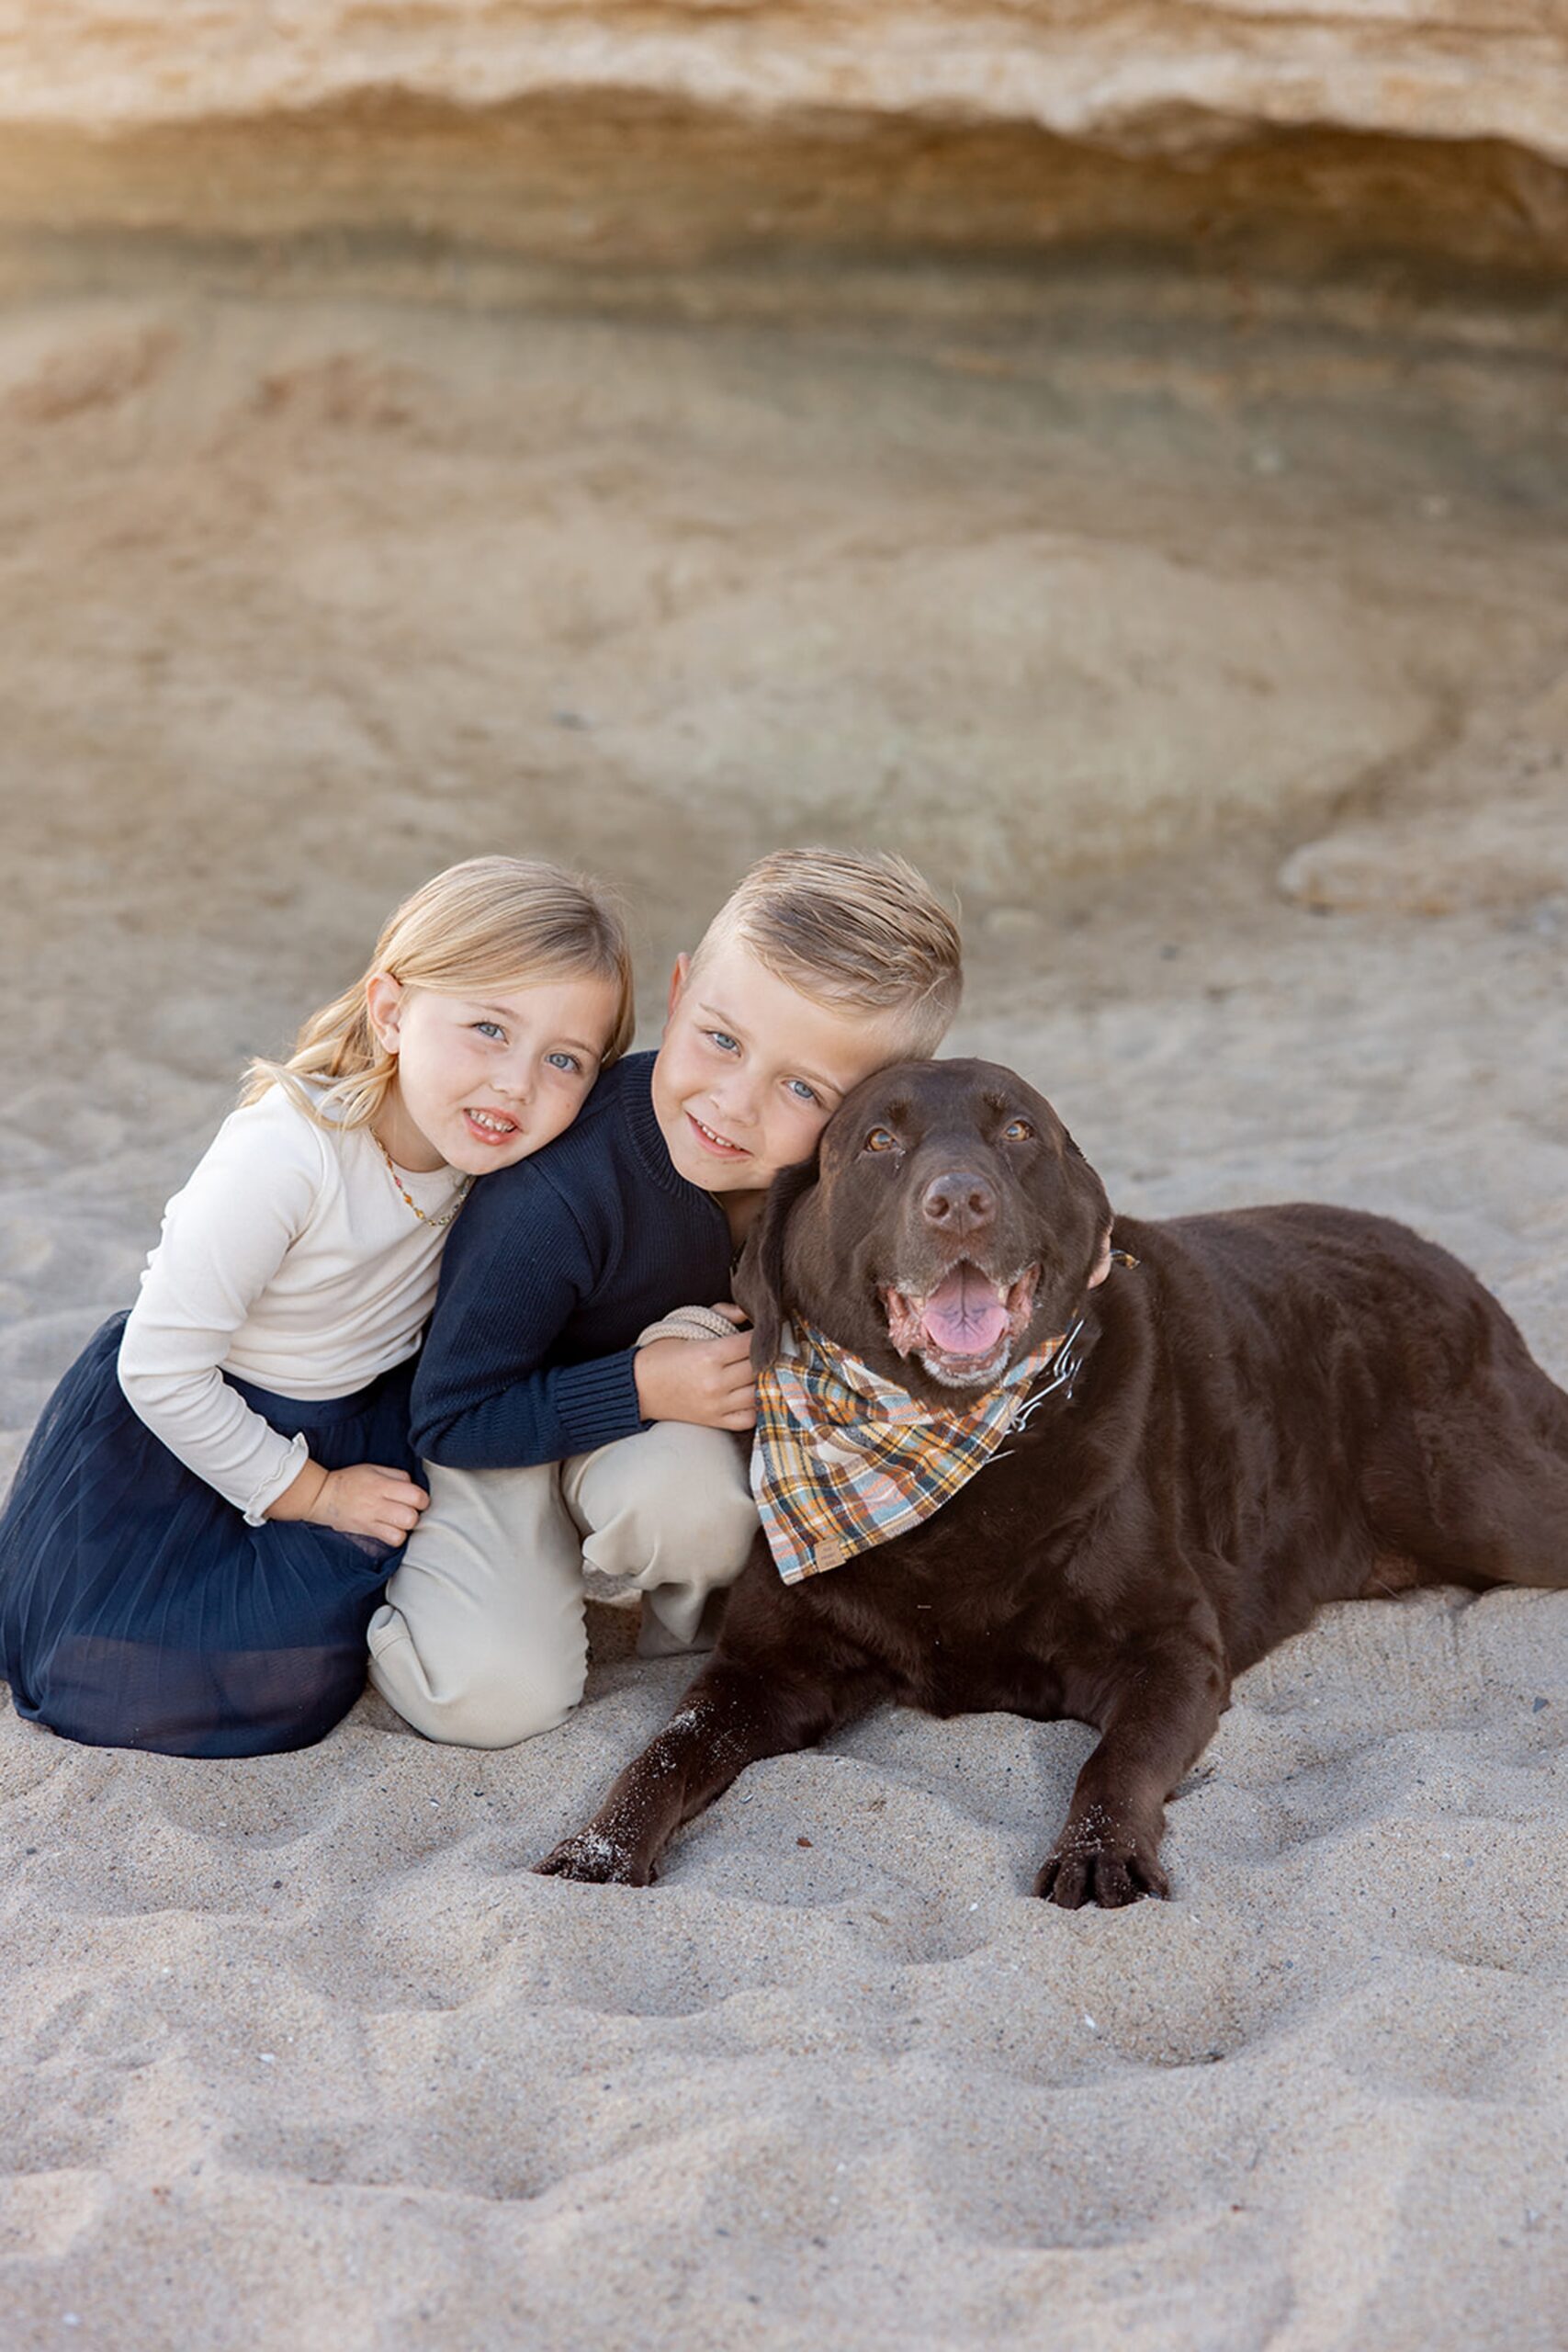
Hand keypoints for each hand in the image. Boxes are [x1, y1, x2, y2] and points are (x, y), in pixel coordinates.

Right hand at [266, 1457, 429, 1544]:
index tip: (417, 1498)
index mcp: (382, 1485)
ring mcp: (372, 1520)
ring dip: (406, 1526)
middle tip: (409, 1509)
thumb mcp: (374, 1469)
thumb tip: (415, 1486)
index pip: (415, 1495)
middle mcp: (378, 1504)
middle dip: (416, 1513)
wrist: (323, 1496)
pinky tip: (393, 1528)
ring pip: (403, 1531)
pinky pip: (392, 1540)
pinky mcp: (368, 1532)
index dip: (422, 1498)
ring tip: (400, 1519)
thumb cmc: (350, 1481)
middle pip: (411, 1516)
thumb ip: (397, 1476)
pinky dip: (397, 1536)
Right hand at [635, 1322, 756, 1430]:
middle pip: (759, 1367)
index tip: (765, 1330)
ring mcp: (717, 1405)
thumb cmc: (660, 1355)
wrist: (637, 1387)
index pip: (751, 1343)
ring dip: (765, 1380)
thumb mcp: (685, 1326)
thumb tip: (746, 1311)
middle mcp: (715, 1382)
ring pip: (759, 1392)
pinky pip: (749, 1417)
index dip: (762, 1335)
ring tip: (763, 1369)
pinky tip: (754, 1393)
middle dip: (766, 1355)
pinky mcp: (715, 1421)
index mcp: (708, 1355)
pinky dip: (757, 1406)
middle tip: (769, 1348)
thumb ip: (720, 1314)